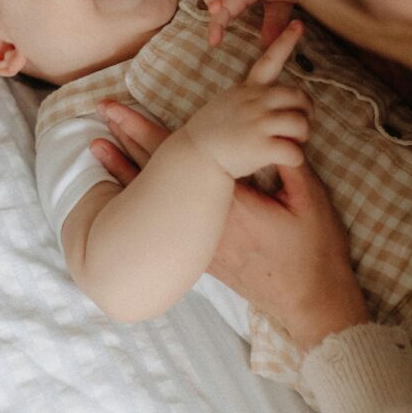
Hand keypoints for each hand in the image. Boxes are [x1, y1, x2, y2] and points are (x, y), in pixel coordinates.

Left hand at [91, 101, 368, 351]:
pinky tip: (125, 190)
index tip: (118, 112)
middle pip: (153, 174)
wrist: (309, 300)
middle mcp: (203, 221)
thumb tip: (276, 129)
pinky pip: (163, 221)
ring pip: (152, 199)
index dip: (144, 131)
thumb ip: (288, 163)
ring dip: (126, 170)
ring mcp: (199, 241)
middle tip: (101, 116)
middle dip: (125, 142)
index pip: (175, 158)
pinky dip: (142, 199)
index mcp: (227, 200)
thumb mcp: (309, 200)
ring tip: (99, 147)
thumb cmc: (313, 250)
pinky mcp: (202, 255)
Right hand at [183, 21, 312, 176]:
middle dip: (306, 112)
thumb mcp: (225, 106)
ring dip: (302, 137)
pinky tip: (285, 162)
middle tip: (300, 127)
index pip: (268, 61)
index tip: (298, 24)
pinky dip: (295, 159)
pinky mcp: (260, 146)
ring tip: (292, 145)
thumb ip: (246, 101)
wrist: (192, 157)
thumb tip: (268, 106)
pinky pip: (294, 152)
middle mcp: (254, 102)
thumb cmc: (209, 136)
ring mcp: (258, 123)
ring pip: (301, 124)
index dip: (285, 42)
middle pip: (299, 96)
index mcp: (246, 91)